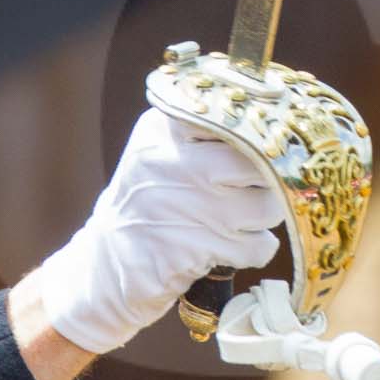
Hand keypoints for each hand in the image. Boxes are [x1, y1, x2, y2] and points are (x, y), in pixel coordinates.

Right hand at [36, 108, 286, 352]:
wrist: (106, 265)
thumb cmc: (146, 204)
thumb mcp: (156, 153)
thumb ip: (200, 132)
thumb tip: (270, 128)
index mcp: (163, 130)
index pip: (232, 114)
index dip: (260, 132)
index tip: (268, 142)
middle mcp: (175, 162)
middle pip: (262, 160)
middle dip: (272, 178)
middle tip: (259, 186)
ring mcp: (188, 207)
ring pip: (268, 206)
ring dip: (264, 217)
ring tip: (242, 219)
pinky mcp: (198, 249)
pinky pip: (259, 246)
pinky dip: (255, 250)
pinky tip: (233, 247)